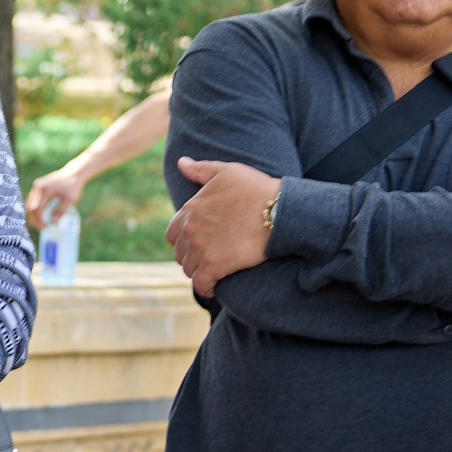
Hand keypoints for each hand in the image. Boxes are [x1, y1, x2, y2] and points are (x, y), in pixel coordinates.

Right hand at [25, 169, 84, 232]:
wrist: (74, 173)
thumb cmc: (73, 186)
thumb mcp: (69, 200)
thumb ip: (60, 211)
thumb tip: (53, 223)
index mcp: (44, 190)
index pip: (36, 209)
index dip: (39, 220)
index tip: (45, 228)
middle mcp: (37, 187)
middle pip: (30, 207)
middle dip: (34, 219)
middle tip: (42, 228)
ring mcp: (37, 186)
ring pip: (29, 203)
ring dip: (33, 215)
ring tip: (41, 224)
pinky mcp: (38, 186)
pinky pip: (33, 200)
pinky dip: (35, 209)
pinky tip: (40, 216)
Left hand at [165, 160, 279, 297]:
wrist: (278, 210)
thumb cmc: (256, 189)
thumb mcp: (227, 172)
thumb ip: (201, 169)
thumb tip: (181, 163)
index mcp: (190, 209)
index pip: (173, 232)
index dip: (185, 239)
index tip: (199, 243)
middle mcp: (190, 230)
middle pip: (181, 253)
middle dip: (192, 257)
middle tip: (209, 259)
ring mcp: (200, 249)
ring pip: (189, 269)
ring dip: (199, 272)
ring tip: (214, 272)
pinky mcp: (213, 266)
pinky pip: (201, 285)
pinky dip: (206, 288)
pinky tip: (214, 288)